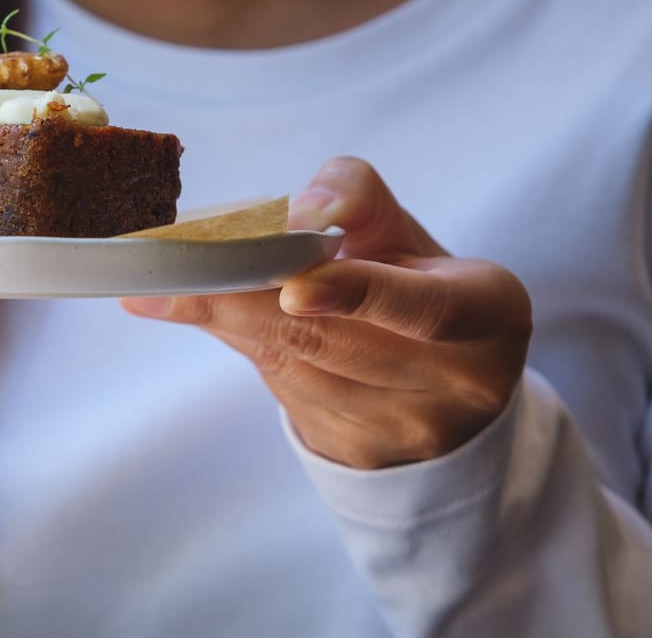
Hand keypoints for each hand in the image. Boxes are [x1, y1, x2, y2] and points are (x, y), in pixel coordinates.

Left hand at [120, 157, 532, 468]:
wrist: (438, 382)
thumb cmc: (414, 282)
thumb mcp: (402, 231)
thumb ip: (355, 197)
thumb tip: (300, 206)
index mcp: (487, 313)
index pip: (426, 308)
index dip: (357, 294)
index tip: (292, 286)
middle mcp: (456, 381)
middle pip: (330, 339)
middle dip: (240, 299)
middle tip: (166, 269)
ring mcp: (405, 428)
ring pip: (293, 367)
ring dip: (224, 318)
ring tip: (164, 283)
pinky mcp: (356, 453)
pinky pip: (280, 390)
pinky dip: (236, 343)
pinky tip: (204, 312)